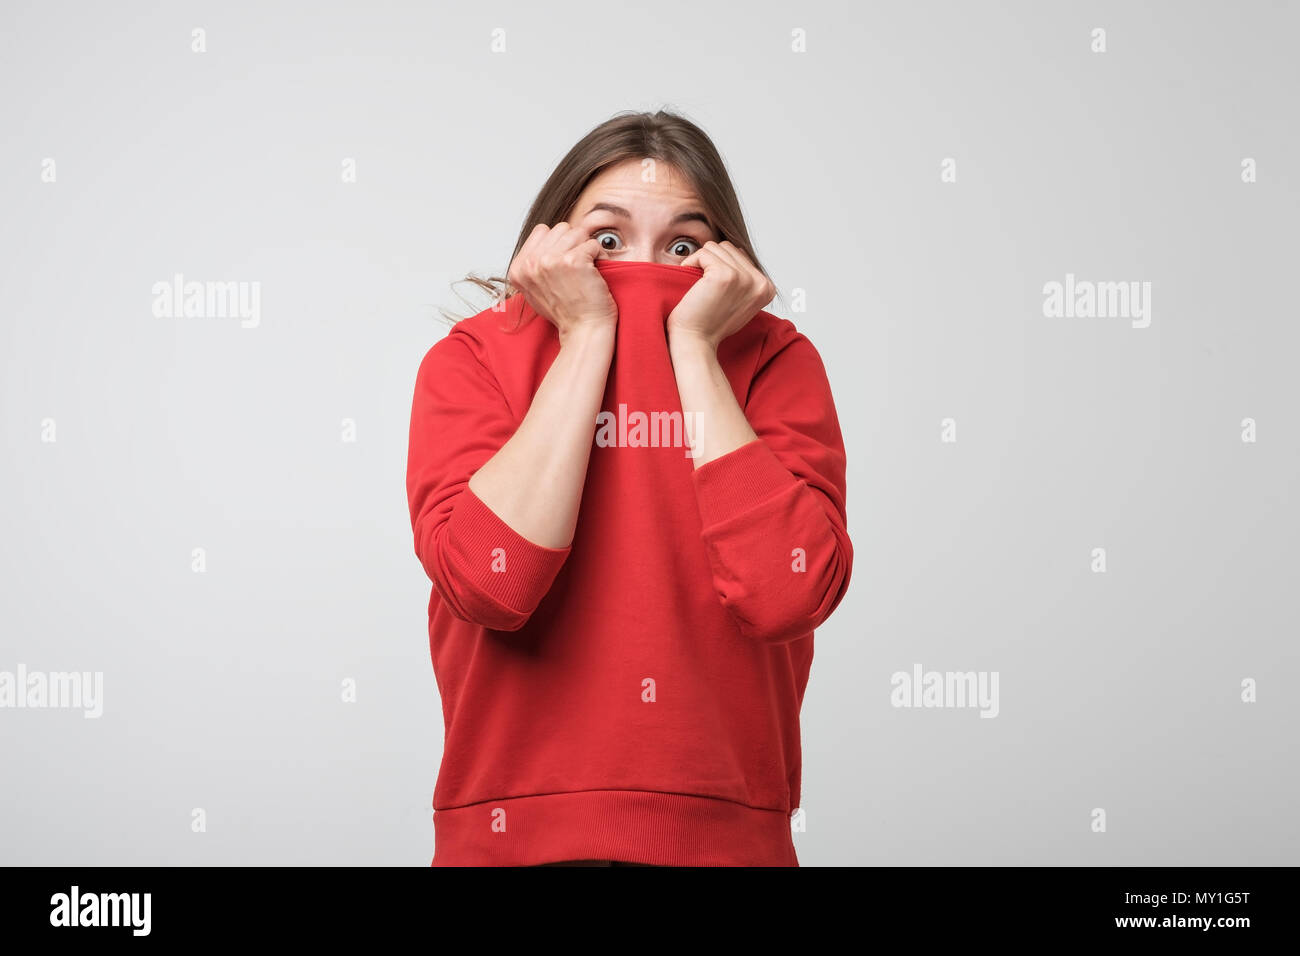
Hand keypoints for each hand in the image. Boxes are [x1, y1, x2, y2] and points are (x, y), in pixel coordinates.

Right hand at [507, 222, 617, 340]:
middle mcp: (531, 263)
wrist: (583, 330)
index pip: (542, 231)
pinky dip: (599, 256)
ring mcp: (551, 261)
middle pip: (560, 228)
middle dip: (574, 243)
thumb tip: (546, 239)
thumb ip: (534, 264)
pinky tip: (594, 274)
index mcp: (519, 268)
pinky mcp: (573, 261)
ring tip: (586, 270)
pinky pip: (593, 243)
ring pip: (578, 232)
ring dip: (587, 249)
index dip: (558, 243)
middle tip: (578, 268)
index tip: (564, 264)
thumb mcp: (535, 290)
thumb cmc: (565, 312)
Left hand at [667, 241, 774, 351]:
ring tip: (699, 287)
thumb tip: (739, 249)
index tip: (715, 292)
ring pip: (716, 247)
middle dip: (711, 262)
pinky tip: (692, 284)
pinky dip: (691, 263)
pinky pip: (703, 252)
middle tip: (704, 288)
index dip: (721, 267)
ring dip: (701, 263)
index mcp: (767, 288)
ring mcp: (744, 279)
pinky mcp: (725, 276)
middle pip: (729, 248)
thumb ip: (745, 278)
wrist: (696, 341)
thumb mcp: (739, 300)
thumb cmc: (712, 324)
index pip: (740, 255)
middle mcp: (760, 283)